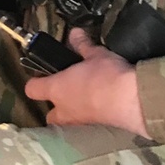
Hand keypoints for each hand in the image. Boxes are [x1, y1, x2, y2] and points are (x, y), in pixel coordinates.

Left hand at [24, 29, 148, 134]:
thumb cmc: (107, 76)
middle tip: (68, 92)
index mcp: (57, 89)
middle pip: (49, 115)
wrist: (132, 102)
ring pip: (68, 124)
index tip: (44, 75)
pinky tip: (101, 110)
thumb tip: (74, 32)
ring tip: (86, 101)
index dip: (36, 82)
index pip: (32, 89)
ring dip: (73, 114)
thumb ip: (83, 45)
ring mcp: (79, 124)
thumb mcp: (96, 55)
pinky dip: (91, 120)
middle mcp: (64, 110)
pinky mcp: (96, 132)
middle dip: (56, 106)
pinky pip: (86, 128)